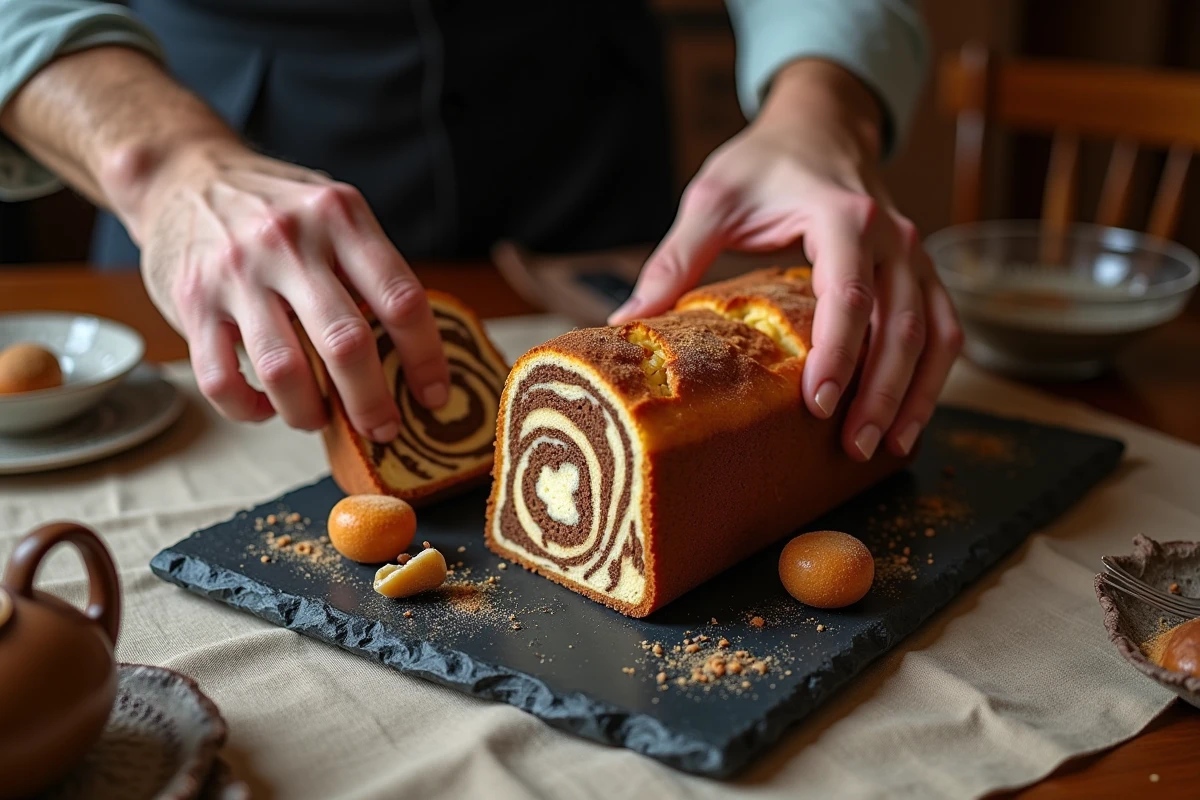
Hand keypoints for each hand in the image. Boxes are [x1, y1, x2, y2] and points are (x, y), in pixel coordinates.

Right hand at [122, 139, 449, 439]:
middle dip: (372, 402)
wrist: (181, 174)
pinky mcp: (191, 302)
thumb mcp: (334, 214)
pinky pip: (222, 381)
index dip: (425, 358)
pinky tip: (266, 408)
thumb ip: (369, 270)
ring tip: (321, 419)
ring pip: (284, 371)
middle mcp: (287, 241)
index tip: (435, 395)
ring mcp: (235, 273)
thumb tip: (412, 357)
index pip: (401, 299)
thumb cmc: (277, 208)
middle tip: (383, 428)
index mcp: (340, 218)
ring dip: (309, 413)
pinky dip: (250, 410)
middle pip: (346, 343)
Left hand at [610, 60, 962, 461]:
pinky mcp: (920, 272)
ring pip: (935, 334)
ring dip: (916, 395)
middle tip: (851, 447)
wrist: (821, 122)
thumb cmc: (765, 161)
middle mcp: (893, 236)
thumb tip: (626, 320)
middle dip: (881, 393)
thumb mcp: (712, 197)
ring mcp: (915, 256)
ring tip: (884, 449)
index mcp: (842, 215)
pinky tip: (910, 421)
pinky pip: (945, 329)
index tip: (817, 404)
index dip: (837, 353)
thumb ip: (675, 259)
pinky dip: (935, 377)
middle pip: (901, 325)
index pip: (848, 293)